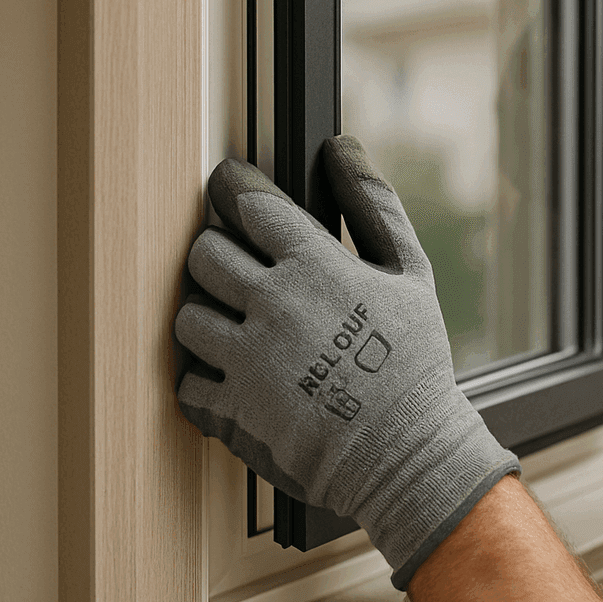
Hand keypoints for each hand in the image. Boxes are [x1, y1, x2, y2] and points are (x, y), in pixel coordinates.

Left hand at [174, 135, 520, 590]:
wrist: (407, 453)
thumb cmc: (415, 362)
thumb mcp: (410, 273)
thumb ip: (374, 205)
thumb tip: (342, 147)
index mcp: (314, 267)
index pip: (247, 205)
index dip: (234, 189)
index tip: (232, 187)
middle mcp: (272, 307)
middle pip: (204, 254)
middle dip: (217, 252)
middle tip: (239, 264)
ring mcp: (246, 361)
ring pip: (186, 315)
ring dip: (207, 313)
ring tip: (239, 323)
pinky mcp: (231, 410)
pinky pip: (189, 379)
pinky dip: (205, 374)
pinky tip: (238, 372)